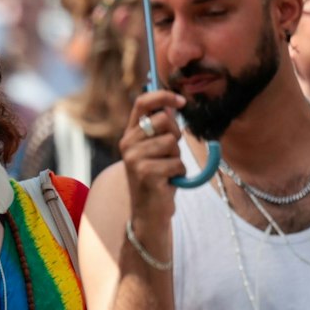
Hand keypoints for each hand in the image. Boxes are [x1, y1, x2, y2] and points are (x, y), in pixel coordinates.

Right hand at [120, 90, 187, 237]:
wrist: (148, 213)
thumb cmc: (157, 179)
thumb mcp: (156, 151)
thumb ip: (160, 130)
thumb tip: (173, 107)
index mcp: (130, 135)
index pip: (142, 103)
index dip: (163, 96)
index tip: (182, 101)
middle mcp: (128, 144)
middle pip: (164, 120)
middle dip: (176, 135)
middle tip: (170, 153)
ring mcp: (134, 159)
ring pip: (172, 143)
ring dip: (177, 158)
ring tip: (167, 171)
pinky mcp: (146, 173)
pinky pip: (177, 163)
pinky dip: (179, 173)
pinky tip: (169, 182)